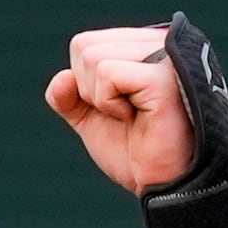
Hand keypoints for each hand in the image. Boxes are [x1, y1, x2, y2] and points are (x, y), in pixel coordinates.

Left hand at [44, 25, 197, 192]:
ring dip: (101, 99)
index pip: (84, 44)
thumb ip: (68, 96)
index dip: (85, 85)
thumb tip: (62, 78)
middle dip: (90, 91)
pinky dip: (109, 103)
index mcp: (144, 44)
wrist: (164, 185)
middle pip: (84, 47)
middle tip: (125, 114)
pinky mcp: (163, 75)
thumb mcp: (91, 119)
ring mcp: (165, 55)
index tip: (118, 107)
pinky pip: (107, 73)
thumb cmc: (137, 151)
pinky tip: (138, 116)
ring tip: (134, 114)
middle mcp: (159, 41)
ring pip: (93, 57)